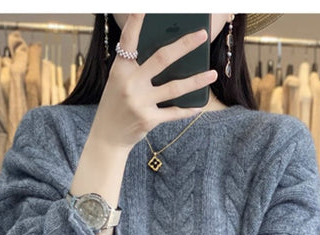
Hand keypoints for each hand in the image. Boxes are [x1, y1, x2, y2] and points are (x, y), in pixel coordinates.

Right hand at [90, 13, 218, 150]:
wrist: (107, 136)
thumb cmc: (116, 105)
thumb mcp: (119, 82)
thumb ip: (137, 69)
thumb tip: (170, 56)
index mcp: (120, 70)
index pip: (128, 41)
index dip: (135, 22)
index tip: (143, 6)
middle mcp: (130, 84)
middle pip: (162, 59)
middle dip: (184, 45)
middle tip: (202, 35)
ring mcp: (140, 102)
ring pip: (175, 88)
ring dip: (197, 80)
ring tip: (212, 73)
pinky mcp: (148, 119)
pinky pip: (174, 112)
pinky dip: (188, 110)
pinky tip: (199, 105)